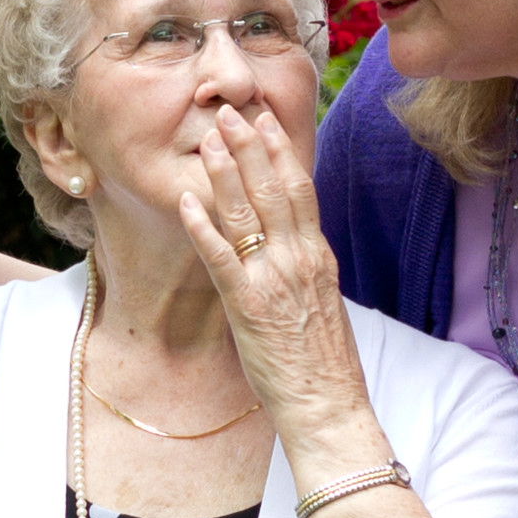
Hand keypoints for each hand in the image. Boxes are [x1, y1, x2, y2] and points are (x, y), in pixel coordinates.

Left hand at [177, 106, 374, 457]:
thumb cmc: (326, 365)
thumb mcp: (323, 304)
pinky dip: (203, 226)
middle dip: (249, 146)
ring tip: (209, 138)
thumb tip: (286, 248)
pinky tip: (187, 201)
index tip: (264, 122)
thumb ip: (304, 270)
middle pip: (274, 189)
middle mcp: (299, 260)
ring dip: (225, 172)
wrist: (330, 407)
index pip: (301, 190)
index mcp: (318, 257)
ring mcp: (274, 280)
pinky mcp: (248, 306)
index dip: (279, 151)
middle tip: (230, 111)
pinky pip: (221, 258)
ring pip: (248, 213)